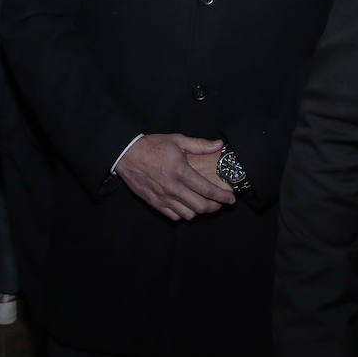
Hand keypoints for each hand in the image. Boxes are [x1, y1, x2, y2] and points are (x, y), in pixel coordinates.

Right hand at [114, 134, 234, 220]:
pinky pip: (174, 216)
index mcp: (181, 172)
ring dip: (199, 211)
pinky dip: (183, 214)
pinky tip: (186, 206)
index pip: (208, 190)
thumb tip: (218, 145)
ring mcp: (163, 198)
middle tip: (219, 203)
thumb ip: (199, 145)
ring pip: (189, 215)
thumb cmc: (152, 146)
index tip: (231, 199)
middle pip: (201, 207)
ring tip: (203, 204)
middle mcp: (173, 188)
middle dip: (215, 207)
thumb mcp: (177, 140)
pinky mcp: (154, 203)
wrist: (126, 154)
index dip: (223, 197)